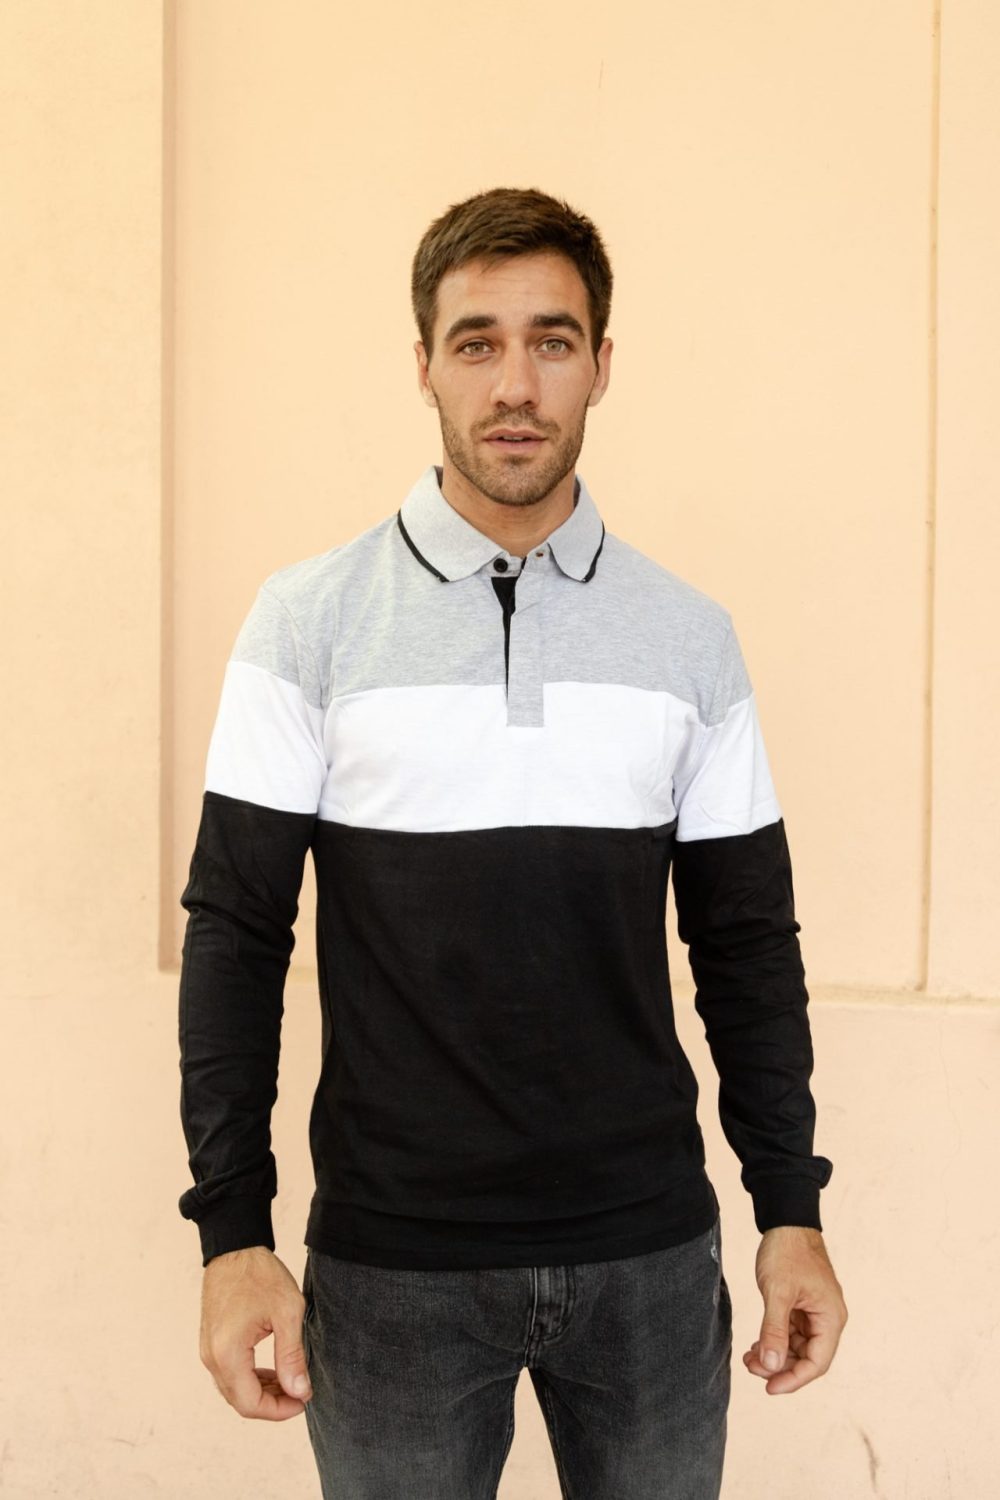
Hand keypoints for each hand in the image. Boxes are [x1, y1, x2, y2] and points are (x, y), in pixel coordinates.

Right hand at [199, 1244, 312, 1419]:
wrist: (235, 1247)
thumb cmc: (260, 1274)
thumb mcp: (286, 1312)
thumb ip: (291, 1356)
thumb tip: (300, 1393)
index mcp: (227, 1353)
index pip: (249, 1404)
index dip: (278, 1411)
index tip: (303, 1401)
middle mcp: (211, 1357)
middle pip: (240, 1401)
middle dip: (272, 1403)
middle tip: (300, 1391)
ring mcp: (208, 1350)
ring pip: (234, 1389)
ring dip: (261, 1391)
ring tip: (290, 1380)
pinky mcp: (211, 1341)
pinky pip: (229, 1373)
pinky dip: (250, 1378)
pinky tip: (272, 1369)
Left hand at [743, 1225, 847, 1394]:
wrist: (786, 1222)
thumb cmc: (787, 1252)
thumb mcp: (777, 1292)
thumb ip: (774, 1330)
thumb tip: (771, 1366)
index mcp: (831, 1318)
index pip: (817, 1363)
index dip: (794, 1379)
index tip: (769, 1388)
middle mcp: (828, 1319)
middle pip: (807, 1358)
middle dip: (780, 1367)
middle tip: (751, 1368)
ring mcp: (815, 1313)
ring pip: (797, 1347)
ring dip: (774, 1355)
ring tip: (749, 1358)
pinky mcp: (802, 1306)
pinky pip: (791, 1333)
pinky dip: (774, 1340)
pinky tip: (755, 1345)